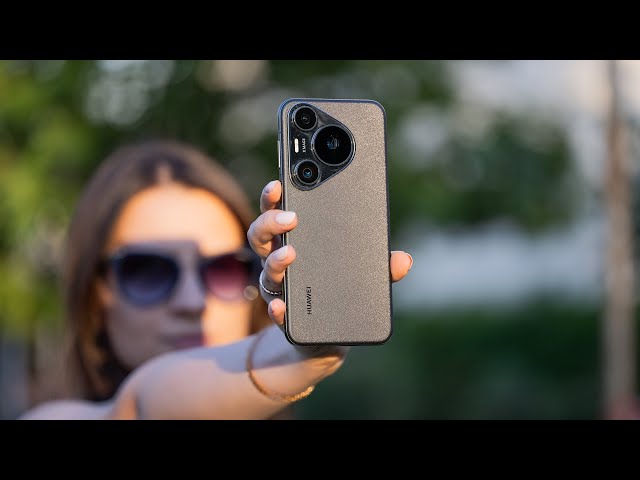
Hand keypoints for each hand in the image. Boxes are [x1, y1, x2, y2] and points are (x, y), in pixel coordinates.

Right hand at [247, 180, 412, 359]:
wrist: (328, 337)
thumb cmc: (340, 291)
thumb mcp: (364, 274)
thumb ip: (381, 266)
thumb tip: (404, 260)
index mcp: (295, 241)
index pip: (277, 212)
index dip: (273, 197)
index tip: (278, 183)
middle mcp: (280, 262)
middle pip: (260, 236)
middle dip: (271, 222)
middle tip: (291, 217)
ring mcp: (279, 290)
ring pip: (265, 271)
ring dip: (275, 261)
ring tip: (290, 254)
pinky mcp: (285, 318)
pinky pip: (276, 312)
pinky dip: (276, 309)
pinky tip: (281, 306)